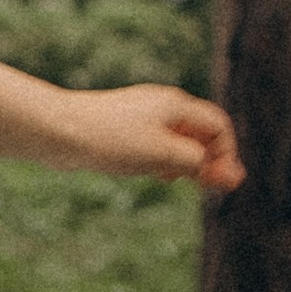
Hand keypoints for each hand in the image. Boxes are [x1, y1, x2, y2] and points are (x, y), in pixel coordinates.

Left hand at [60, 83, 244, 193]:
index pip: (218, 126)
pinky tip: (149, 174)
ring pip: (174, 139)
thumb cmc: (111, 140)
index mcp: (176, 105)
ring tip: (169, 179)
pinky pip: (152, 143)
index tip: (218, 182)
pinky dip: (158, 159)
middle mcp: (160, 105)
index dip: (225, 154)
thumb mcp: (163, 155)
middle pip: (197, 131)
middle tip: (203, 187)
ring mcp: (139, 115)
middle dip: (205, 159)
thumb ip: (199, 164)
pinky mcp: (120, 128)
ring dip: (181, 161)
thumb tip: (232, 176)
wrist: (58, 130)